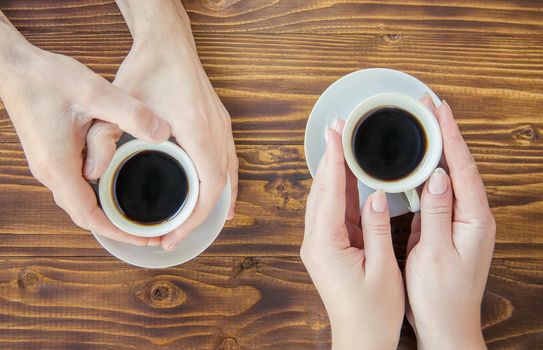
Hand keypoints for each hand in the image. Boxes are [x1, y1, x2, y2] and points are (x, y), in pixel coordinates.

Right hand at [0, 16, 170, 244]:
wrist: (13, 66)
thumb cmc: (47, 78)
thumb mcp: (95, 91)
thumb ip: (130, 113)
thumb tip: (163, 133)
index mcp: (59, 166)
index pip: (88, 215)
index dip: (118, 231)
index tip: (144, 237)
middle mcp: (50, 173)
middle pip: (84, 215)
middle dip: (117, 227)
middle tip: (148, 232)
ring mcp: (49, 166)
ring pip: (80, 202)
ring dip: (107, 213)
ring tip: (137, 215)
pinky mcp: (52, 156)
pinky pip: (76, 187)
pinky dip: (98, 197)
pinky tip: (117, 190)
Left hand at [88, 1, 237, 250]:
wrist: (170, 43)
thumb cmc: (148, 69)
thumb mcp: (118, 99)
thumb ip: (102, 134)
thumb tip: (95, 173)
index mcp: (197, 129)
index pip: (209, 186)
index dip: (195, 217)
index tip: (175, 235)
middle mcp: (216, 131)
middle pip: (222, 186)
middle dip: (200, 217)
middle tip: (175, 236)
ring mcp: (223, 127)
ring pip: (231, 175)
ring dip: (218, 203)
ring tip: (199, 225)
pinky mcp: (221, 123)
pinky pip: (231, 161)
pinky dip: (227, 184)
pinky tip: (222, 198)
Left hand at [301, 119, 403, 349]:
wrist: (360, 338)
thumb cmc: (371, 312)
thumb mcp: (382, 269)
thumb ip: (377, 228)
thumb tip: (376, 195)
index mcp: (325, 245)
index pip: (329, 192)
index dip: (334, 159)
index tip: (335, 133)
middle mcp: (315, 241)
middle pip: (321, 190)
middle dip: (329, 157)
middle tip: (337, 128)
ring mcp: (319, 244)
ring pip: (324, 198)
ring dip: (333, 171)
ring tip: (341, 143)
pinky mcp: (327, 247)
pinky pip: (332, 212)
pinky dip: (340, 191)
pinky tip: (349, 176)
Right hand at [405, 97, 495, 349]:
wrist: (446, 325)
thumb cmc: (441, 296)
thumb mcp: (435, 254)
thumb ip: (437, 213)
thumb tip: (437, 176)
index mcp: (474, 220)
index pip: (463, 168)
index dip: (450, 136)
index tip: (438, 109)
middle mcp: (471, 216)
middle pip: (459, 165)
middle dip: (444, 133)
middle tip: (427, 106)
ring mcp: (460, 221)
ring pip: (449, 176)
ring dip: (436, 148)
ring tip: (422, 124)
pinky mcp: (447, 227)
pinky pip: (439, 191)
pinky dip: (427, 171)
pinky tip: (417, 162)